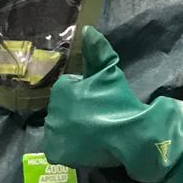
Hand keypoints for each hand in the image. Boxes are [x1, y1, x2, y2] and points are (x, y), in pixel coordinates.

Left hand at [43, 28, 182, 182]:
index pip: (67, 90)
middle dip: (75, 112)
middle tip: (97, 118)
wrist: (130, 134)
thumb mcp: (110, 72)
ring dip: (70, 130)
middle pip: (62, 109)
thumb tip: (87, 30)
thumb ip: (98, 50)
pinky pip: (56, 149)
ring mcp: (52, 133)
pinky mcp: (56, 152)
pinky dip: (66, 148)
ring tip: (92, 132)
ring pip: (59, 128)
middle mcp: (51, 110)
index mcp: (61, 89)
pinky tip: (83, 145)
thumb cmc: (120, 101)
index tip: (98, 101)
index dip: (84, 95)